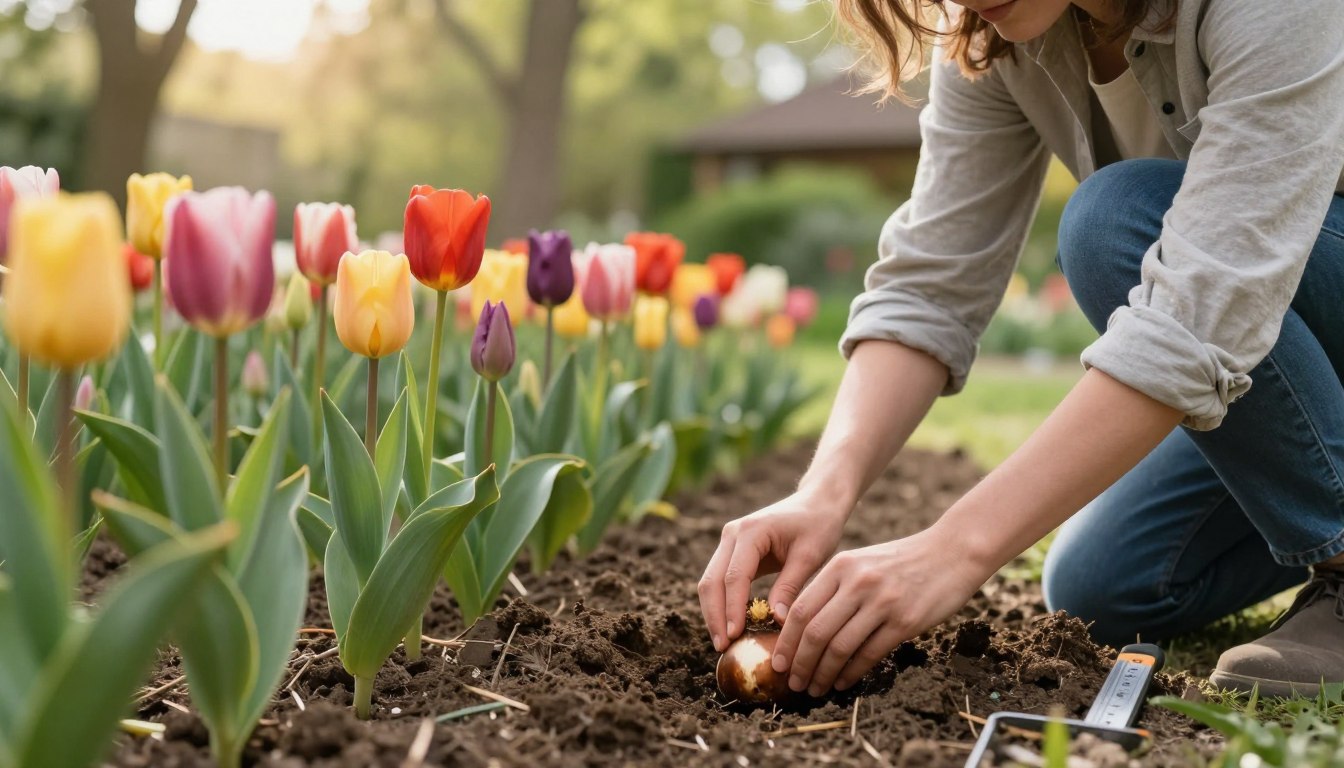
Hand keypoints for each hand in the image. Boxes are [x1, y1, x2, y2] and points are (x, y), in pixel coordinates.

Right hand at [698, 492, 847, 651]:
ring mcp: (728, 541)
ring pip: (710, 582)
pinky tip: (731, 627)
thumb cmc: (818, 526)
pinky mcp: (732, 551)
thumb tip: (776, 621)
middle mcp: (732, 534)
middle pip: (712, 580)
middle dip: (714, 616)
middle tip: (722, 647)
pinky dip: (721, 604)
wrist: (816, 503)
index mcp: (751, 531)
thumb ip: (790, 586)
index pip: (734, 576)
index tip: (735, 636)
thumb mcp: (810, 556)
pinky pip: (719, 580)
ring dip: (713, 612)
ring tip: (723, 643)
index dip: (732, 609)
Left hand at [771, 525, 991, 696]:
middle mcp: (858, 582)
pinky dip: (851, 673)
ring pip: (839, 647)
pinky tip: (842, 682)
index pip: (800, 609)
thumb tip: (803, 627)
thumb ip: (834, 587)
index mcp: (841, 566)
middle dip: (800, 663)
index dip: (785, 641)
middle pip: (815, 631)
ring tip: (815, 688)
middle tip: (793, 682)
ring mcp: (882, 602)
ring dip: (823, 674)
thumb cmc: (903, 561)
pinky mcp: (905, 621)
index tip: (778, 662)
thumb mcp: (862, 562)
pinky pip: (869, 654)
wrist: (953, 552)